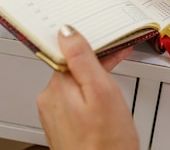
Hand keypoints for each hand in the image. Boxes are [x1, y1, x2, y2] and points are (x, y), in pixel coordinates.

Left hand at [36, 25, 138, 149]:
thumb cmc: (106, 144)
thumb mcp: (102, 92)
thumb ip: (83, 59)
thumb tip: (67, 31)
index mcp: (57, 86)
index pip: (72, 52)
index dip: (96, 46)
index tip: (114, 44)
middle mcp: (50, 99)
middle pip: (73, 67)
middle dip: (96, 63)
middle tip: (119, 60)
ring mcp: (54, 114)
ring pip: (75, 84)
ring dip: (93, 81)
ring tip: (113, 85)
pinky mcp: (62, 126)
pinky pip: (75, 101)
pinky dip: (90, 97)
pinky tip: (104, 105)